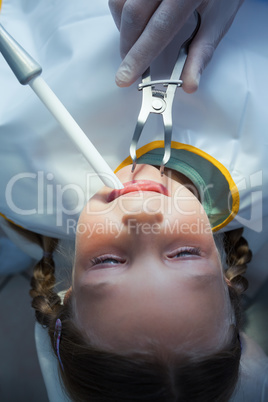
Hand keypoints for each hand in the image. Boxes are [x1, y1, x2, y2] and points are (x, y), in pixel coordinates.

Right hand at [109, 0, 243, 92]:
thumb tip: (190, 84)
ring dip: (123, 28)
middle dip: (127, 46)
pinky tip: (136, 21)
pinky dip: (122, 12)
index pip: (159, 28)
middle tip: (129, 66)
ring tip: (137, 40)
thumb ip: (201, 54)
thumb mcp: (217, 23)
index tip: (126, 77)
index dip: (140, 56)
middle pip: (133, 14)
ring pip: (120, 3)